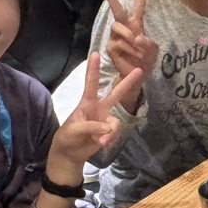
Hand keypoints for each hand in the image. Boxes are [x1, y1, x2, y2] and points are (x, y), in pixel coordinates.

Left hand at [48, 52, 144, 171]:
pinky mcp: (110, 132)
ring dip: (110, 133)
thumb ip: (90, 126)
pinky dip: (110, 140)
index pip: (90, 84)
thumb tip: (108, 129)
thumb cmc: (67, 136)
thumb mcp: (74, 129)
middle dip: (127, 82)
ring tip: (101, 142)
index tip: (95, 54)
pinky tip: (102, 145)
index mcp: (87, 103)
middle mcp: (99, 108)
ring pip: (116, 122)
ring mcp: (105, 120)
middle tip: (139, 70)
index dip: (93, 69)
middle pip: (116, 94)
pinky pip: (115, 133)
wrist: (70, 153)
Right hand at [100, 0, 158, 110]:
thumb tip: (137, 38)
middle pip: (116, 10)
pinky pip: (119, 43)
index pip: (138, 5)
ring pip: (119, 28)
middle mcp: (124, 28)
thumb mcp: (153, 50)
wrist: (137, 75)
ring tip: (140, 49)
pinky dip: (129, 49)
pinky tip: (133, 55)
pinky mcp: (110, 47)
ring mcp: (115, 37)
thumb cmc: (146, 60)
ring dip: (131, 39)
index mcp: (136, 24)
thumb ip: (148, 42)